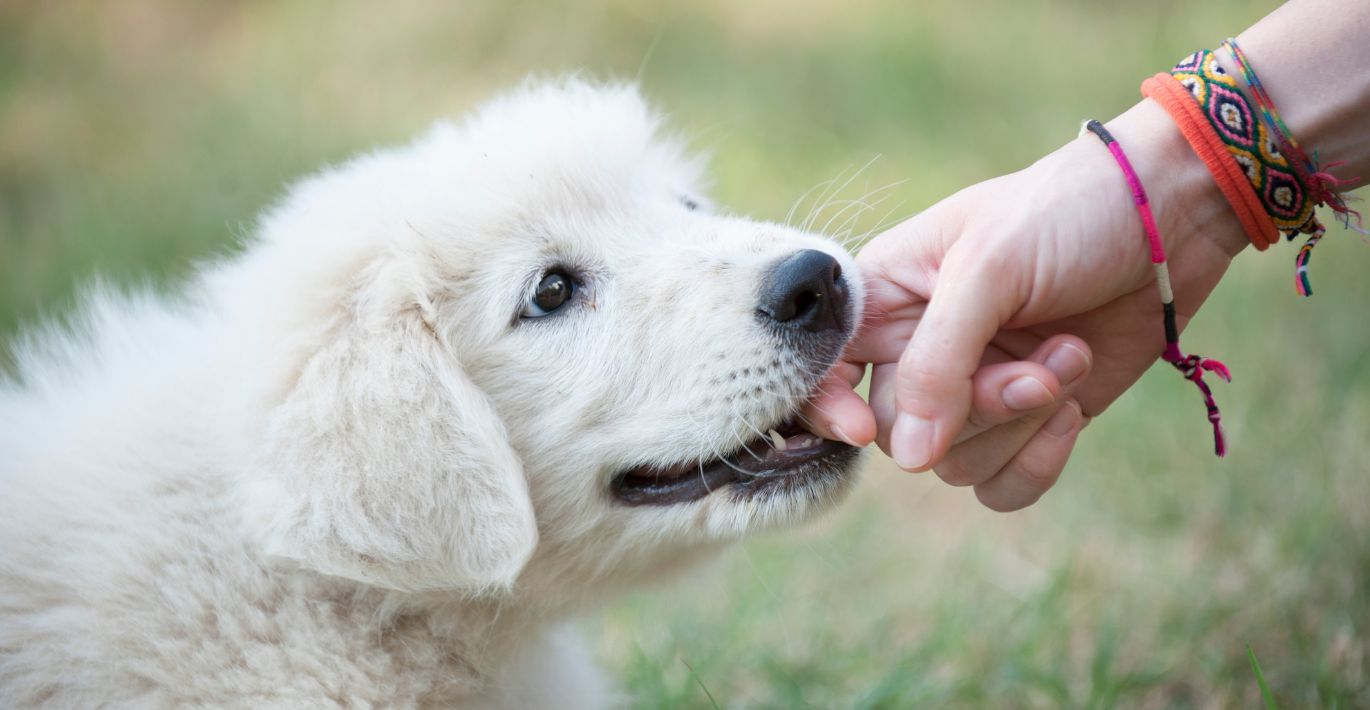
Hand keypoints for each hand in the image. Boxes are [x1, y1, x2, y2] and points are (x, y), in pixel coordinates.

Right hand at [808, 100, 1247, 509]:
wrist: (1170, 215)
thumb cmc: (1066, 213)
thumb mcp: (990, 268)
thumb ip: (939, 361)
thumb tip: (910, 458)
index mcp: (886, 297)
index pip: (826, 371)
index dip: (831, 408)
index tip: (862, 428)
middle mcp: (919, 349)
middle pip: (902, 434)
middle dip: (976, 410)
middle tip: (1037, 367)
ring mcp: (975, 390)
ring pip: (955, 465)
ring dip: (1020, 423)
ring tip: (1068, 357)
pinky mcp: (1029, 420)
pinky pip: (1003, 484)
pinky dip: (1038, 461)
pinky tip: (1075, 407)